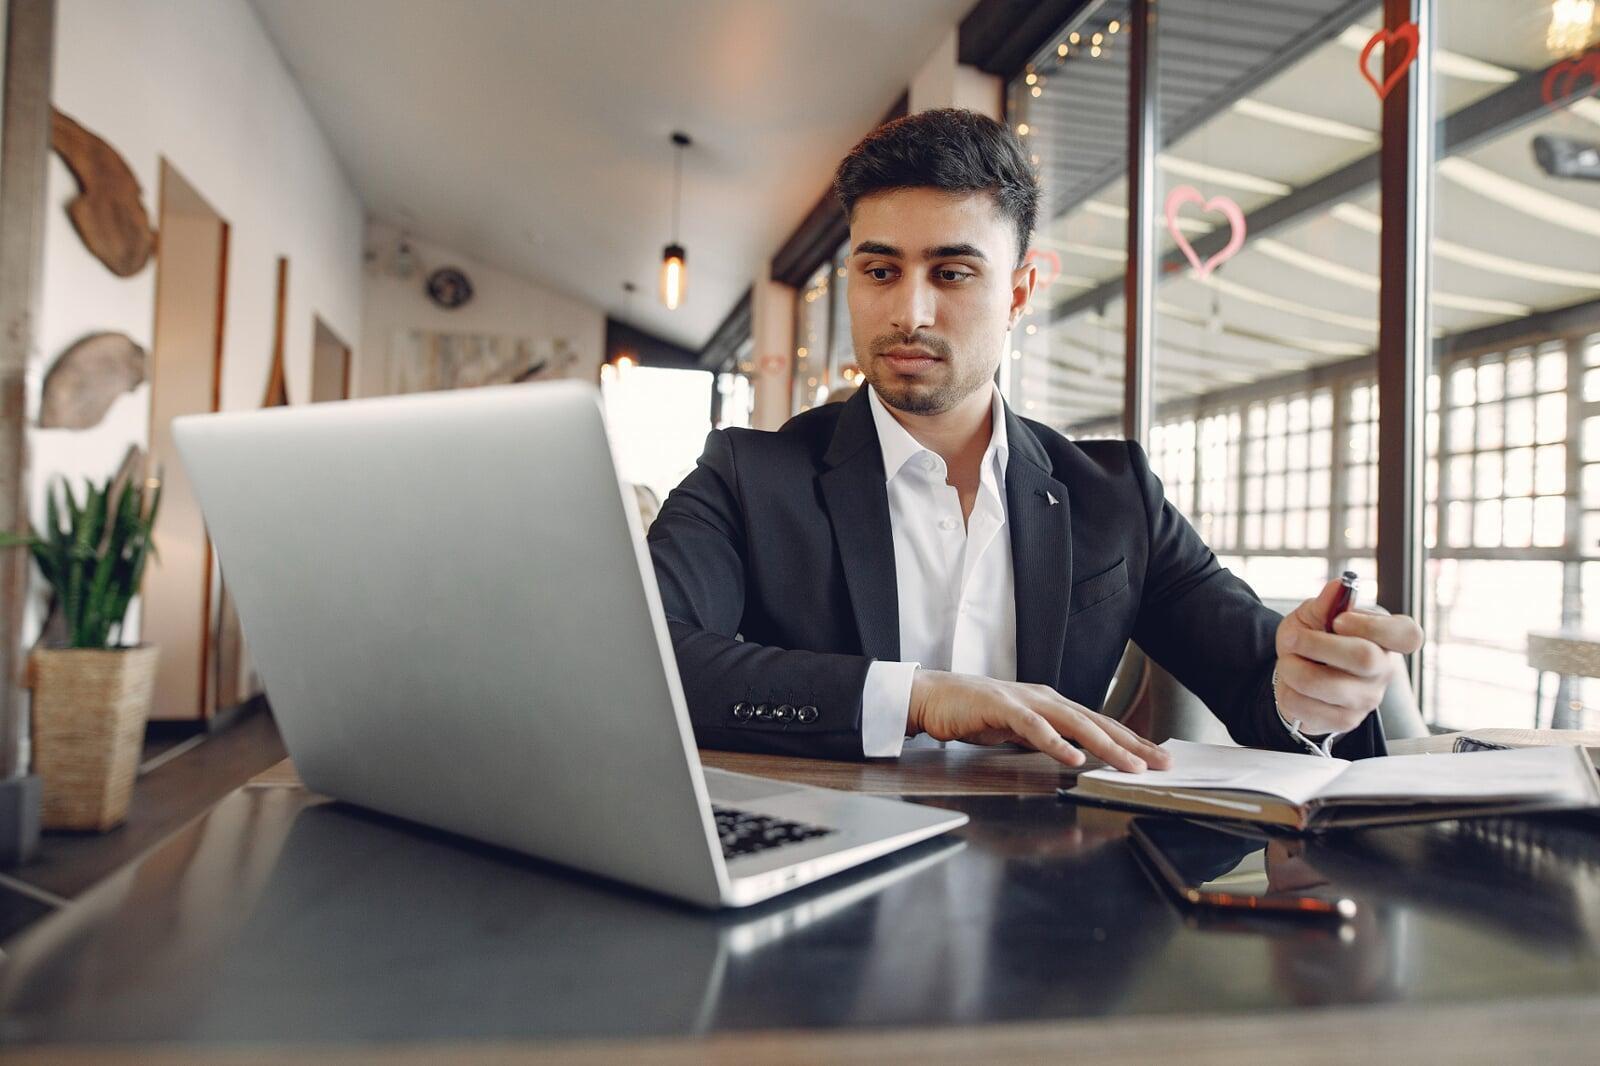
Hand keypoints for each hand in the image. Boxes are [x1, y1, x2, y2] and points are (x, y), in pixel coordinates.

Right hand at [907, 669, 1169, 772]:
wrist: (932, 697)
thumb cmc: (973, 713)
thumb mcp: (1019, 730)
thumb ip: (1047, 739)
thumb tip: (1074, 755)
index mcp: (1052, 704)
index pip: (1100, 723)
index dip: (1131, 741)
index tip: (1158, 759)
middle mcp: (1046, 698)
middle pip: (1097, 722)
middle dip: (1133, 744)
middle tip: (1162, 763)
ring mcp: (1025, 700)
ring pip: (1074, 724)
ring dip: (1105, 745)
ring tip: (1130, 764)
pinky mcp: (1002, 707)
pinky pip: (1034, 727)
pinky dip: (1056, 743)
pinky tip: (1074, 759)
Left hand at [1274, 579, 1423, 736]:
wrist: (1297, 673)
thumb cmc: (1313, 638)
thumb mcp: (1314, 615)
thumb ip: (1325, 602)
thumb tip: (1339, 585)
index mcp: (1387, 639)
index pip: (1408, 635)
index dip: (1372, 626)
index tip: (1339, 620)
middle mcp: (1384, 670)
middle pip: (1364, 657)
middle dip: (1316, 644)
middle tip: (1293, 639)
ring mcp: (1368, 698)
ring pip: (1325, 684)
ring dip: (1292, 668)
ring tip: (1288, 661)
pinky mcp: (1346, 720)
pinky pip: (1308, 706)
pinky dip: (1287, 692)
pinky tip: (1292, 685)